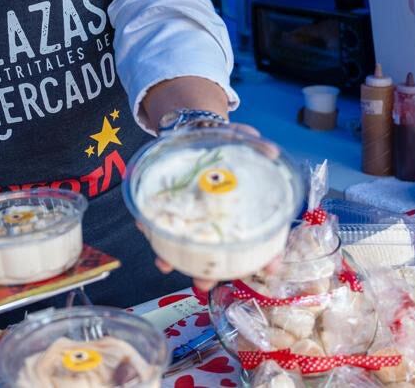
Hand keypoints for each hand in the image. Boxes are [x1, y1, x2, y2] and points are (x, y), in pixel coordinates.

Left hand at [137, 122, 276, 293]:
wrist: (197, 129)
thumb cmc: (225, 142)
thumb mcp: (243, 139)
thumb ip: (256, 145)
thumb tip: (269, 149)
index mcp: (244, 209)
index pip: (263, 239)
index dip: (268, 257)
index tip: (269, 269)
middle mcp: (219, 218)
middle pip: (219, 253)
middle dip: (210, 272)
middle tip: (203, 284)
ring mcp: (194, 214)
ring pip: (187, 245)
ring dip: (175, 258)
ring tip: (165, 264)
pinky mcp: (171, 203)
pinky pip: (160, 219)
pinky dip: (151, 224)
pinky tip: (144, 225)